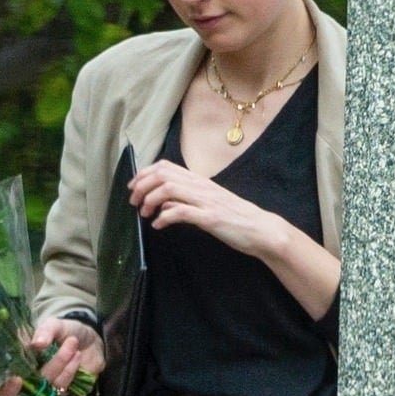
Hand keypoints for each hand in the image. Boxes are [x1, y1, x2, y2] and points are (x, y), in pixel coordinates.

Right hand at [0, 317, 104, 395]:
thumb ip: (45, 331)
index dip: (8, 390)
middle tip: (69, 341)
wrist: (90, 339)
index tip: (16, 379)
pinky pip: (65, 388)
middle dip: (53, 363)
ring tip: (73, 343)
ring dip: (63, 364)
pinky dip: (71, 371)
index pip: (6, 390)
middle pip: (34, 385)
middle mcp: (32, 382)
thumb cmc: (65, 332)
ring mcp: (48, 389)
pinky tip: (77, 355)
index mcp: (20, 366)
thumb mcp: (54, 325)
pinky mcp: (65, 392)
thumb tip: (37, 343)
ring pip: (51, 386)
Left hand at [128, 159, 283, 262]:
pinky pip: (180, 212)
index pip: (166, 166)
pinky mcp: (210, 218)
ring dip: (150, 200)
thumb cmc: (234, 218)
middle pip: (163, 175)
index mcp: (199, 181)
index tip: (133, 187)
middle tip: (133, 202)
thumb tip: (163, 204)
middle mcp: (201, 186)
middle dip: (142, 186)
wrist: (260, 229)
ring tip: (144, 213)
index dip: (144, 174)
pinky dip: (163, 217)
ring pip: (168, 189)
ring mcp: (205, 201)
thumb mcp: (206, 205)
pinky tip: (158, 225)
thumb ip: (184, 201)